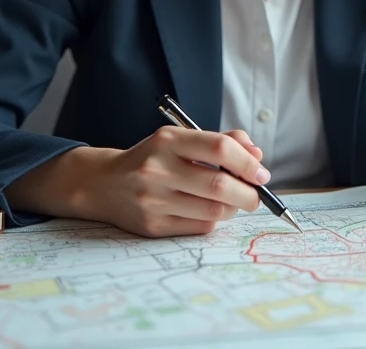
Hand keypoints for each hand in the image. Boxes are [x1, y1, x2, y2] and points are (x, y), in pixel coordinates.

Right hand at [7, 127, 267, 237]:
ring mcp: (154, 199)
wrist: (104, 184)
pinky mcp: (153, 225)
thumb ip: (220, 141)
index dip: (248, 162)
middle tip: (256, 194)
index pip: (219, 148)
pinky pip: (200, 226)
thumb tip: (257, 155)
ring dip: (234, 208)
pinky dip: (215, 220)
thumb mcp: (180, 139)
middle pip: (220, 186)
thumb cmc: (153, 159)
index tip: (261, 172)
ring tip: (233, 202)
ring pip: (214, 210)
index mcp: (168, 140)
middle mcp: (158, 169)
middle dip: (248, 193)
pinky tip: (211, 211)